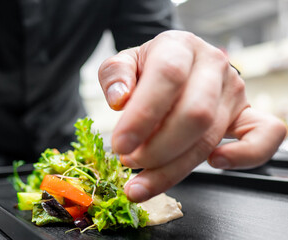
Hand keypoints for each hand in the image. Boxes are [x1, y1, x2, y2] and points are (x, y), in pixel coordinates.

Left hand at [98, 30, 286, 201]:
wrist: (176, 65)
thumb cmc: (148, 68)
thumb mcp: (123, 64)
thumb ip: (115, 76)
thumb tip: (120, 100)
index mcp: (180, 46)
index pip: (168, 76)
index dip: (142, 115)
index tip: (120, 144)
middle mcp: (213, 65)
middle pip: (194, 113)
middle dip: (156, 149)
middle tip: (128, 161)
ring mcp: (233, 91)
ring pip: (210, 136)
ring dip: (173, 168)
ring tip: (141, 183)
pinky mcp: (247, 114)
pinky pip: (266, 135)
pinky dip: (244, 156)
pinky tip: (213, 164)